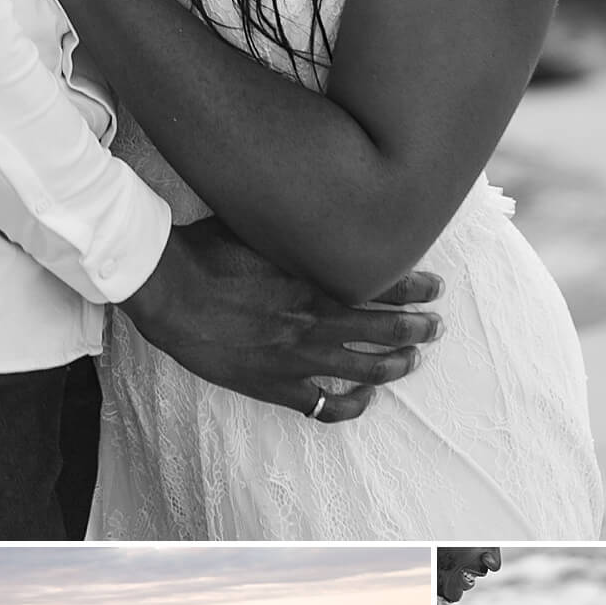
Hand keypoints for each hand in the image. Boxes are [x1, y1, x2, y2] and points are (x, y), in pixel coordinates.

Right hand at [120, 215, 443, 420]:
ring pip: (366, 368)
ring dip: (397, 365)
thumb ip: (298, 222)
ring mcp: (297, 357)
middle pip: (387, 328)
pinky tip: (365, 399)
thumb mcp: (261, 222)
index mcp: (315, 278)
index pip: (384, 285)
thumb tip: (325, 198)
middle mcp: (315, 319)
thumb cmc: (209, 250)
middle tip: (436, 326)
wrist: (169, 291)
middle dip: (419, 328)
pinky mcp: (275, 385)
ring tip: (413, 360)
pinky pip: (325, 405)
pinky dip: (352, 405)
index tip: (435, 288)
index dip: (416, 288)